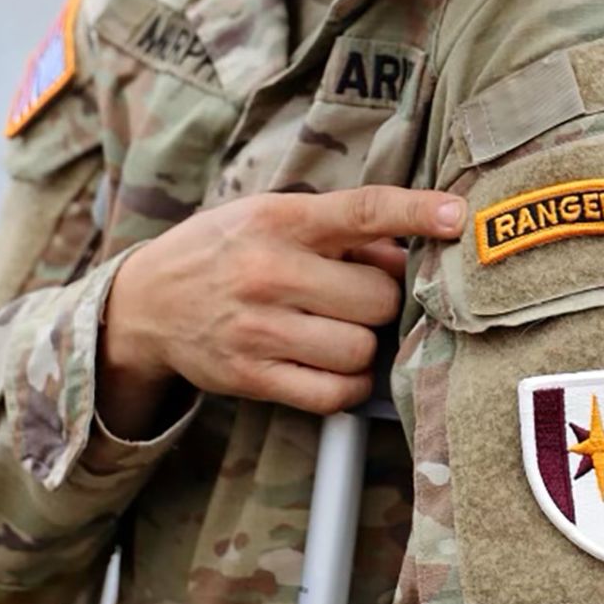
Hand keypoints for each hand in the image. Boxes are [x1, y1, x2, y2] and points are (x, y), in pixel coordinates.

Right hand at [96, 186, 464, 433]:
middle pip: (377, 296)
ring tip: (343, 329)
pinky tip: (336, 365)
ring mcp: (259, 328)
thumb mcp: (272, 217)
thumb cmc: (224, 250)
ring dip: (367, 344)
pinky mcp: (252, 376)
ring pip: (361, 348)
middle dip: (382, 299)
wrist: (145, 303)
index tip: (458, 216)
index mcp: (280, 219)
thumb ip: (340, 231)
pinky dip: (350, 385)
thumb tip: (408, 254)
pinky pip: (334, 393)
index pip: (362, 210)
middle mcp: (269, 271)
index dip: (417, 212)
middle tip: (358, 295)